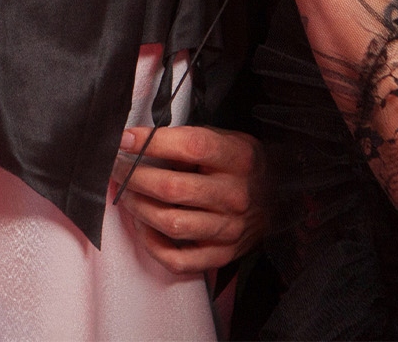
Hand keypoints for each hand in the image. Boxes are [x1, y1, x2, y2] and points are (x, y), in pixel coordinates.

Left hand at [113, 126, 266, 273]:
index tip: (125, 139)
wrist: (279, 196)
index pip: (190, 147)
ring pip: (170, 224)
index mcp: (238, 157)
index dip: (152, 142)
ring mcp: (229, 229)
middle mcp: (235, 194)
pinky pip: (178, 259)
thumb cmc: (241, 164)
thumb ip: (188, 140)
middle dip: (134, 177)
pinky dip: (152, 244)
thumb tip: (138, 142)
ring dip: (138, 208)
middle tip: (117, 168)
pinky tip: (144, 226)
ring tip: (126, 194)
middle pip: (172, 189)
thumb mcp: (226, 138)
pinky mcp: (222, 255)